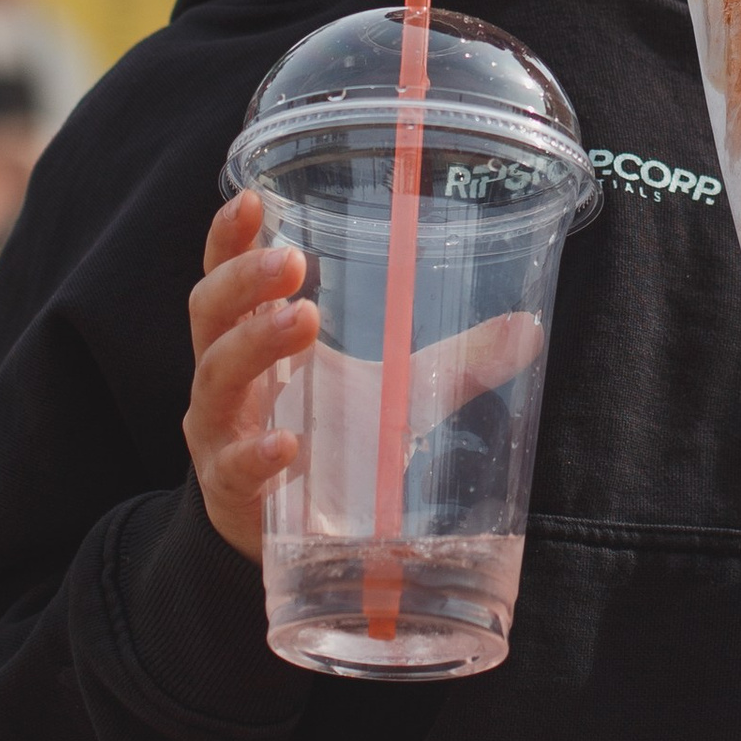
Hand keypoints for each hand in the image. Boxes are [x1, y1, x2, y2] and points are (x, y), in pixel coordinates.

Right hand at [188, 192, 551, 561]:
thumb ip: (458, 360)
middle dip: (246, 282)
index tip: (249, 199)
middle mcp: (223, 379)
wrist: (297, 541)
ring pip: (216, 378)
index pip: (224, 275)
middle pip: (211, 315)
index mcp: (251, 337)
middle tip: (292, 262)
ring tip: (301, 320)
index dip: (228, 237)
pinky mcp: (231, 495)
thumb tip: (529, 328)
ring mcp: (220, 436)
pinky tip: (287, 442)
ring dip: (255, 344)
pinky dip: (257, 452)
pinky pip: (233, 468)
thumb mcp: (398, 392)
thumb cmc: (335, 440)